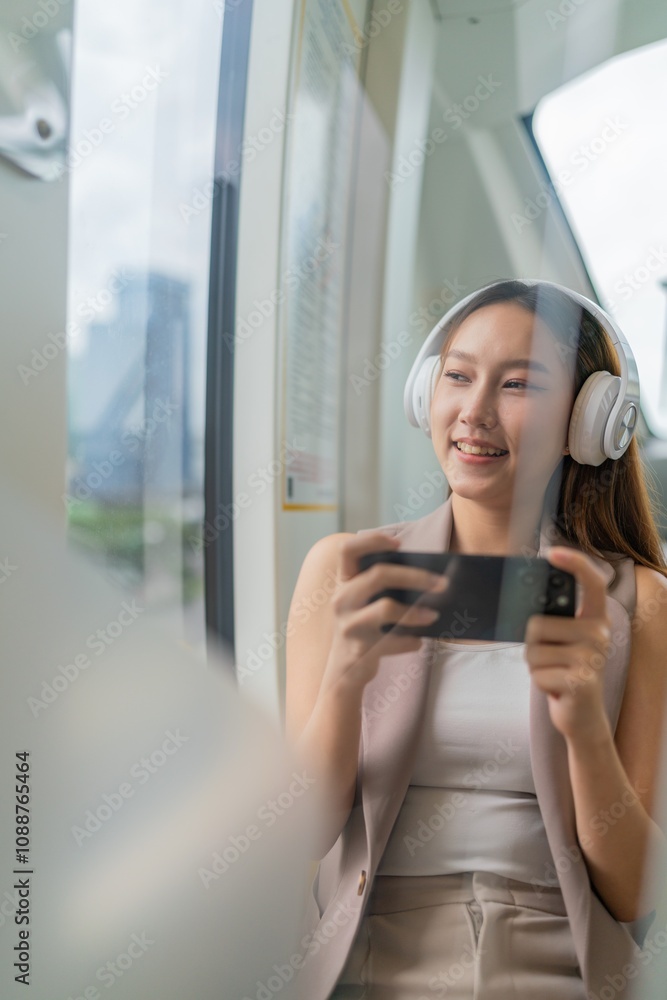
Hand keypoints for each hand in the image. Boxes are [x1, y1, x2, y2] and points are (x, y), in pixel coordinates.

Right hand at [323, 534, 446, 693]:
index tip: (399, 544)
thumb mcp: (367, 604)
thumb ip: (385, 589)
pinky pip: (392, 641)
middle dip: (415, 576)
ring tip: (433, 615)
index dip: (372, 541)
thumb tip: (429, 580)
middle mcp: (342, 599)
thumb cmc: (366, 629)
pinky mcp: (359, 648)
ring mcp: (348, 624)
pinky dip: (409, 642)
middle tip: (442, 583)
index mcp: (345, 583)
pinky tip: (417, 643)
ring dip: (416, 612)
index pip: (348, 550)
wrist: (345, 671)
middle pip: (379, 575)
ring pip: (386, 608)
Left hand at [523, 547, 612, 742]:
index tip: (553, 553)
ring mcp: (591, 659)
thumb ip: (553, 620)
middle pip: (536, 624)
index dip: (575, 563)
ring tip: (554, 672)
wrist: (582, 715)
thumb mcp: (564, 641)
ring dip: (534, 665)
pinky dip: (539, 682)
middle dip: (532, 644)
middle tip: (551, 658)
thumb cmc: (565, 670)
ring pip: (532, 651)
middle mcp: (599, 635)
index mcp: (596, 619)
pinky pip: (536, 673)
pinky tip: (556, 689)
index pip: (592, 582)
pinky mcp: (580, 682)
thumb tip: (518, 599)